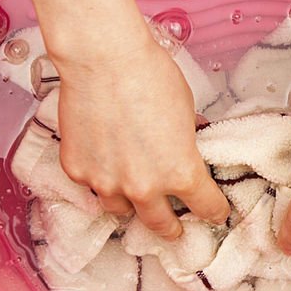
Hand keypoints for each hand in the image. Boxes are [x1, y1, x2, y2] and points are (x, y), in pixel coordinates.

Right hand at [53, 34, 230, 239]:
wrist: (102, 59)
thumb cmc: (150, 75)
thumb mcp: (186, 110)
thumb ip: (186, 139)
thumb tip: (184, 146)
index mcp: (180, 173)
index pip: (206, 207)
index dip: (213, 211)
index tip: (215, 212)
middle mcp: (143, 187)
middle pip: (160, 224)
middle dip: (171, 229)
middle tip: (175, 231)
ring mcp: (106, 182)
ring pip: (120, 209)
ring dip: (130, 205)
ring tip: (133, 196)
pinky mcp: (76, 169)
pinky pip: (91, 185)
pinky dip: (99, 178)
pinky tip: (102, 161)